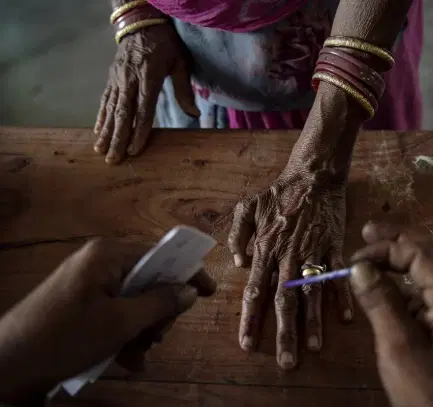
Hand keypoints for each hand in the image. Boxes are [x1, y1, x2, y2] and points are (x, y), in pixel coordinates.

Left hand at [0, 239, 214, 404]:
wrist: (8, 366)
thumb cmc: (67, 337)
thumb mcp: (121, 323)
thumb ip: (160, 304)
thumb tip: (190, 290)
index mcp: (108, 255)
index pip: (160, 254)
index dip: (187, 272)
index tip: (209, 291)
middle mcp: (99, 262)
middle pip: (148, 280)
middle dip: (158, 312)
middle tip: (157, 338)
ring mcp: (88, 283)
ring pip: (134, 300)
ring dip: (143, 329)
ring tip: (139, 355)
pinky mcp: (80, 304)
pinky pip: (115, 312)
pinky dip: (125, 334)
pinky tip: (128, 360)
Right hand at [94, 24, 199, 164]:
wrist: (141, 23)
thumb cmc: (165, 45)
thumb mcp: (180, 63)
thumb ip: (183, 90)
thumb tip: (194, 114)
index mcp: (148, 77)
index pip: (143, 110)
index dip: (139, 131)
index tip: (135, 150)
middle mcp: (129, 80)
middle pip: (122, 114)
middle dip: (117, 138)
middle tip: (113, 159)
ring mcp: (117, 79)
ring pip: (110, 109)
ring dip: (105, 132)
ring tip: (100, 151)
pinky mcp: (111, 78)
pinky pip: (104, 100)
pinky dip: (100, 117)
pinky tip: (97, 132)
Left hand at [228, 168, 352, 369]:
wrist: (313, 175)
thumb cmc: (279, 192)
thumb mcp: (247, 206)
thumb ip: (238, 234)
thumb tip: (238, 262)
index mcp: (266, 248)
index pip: (255, 290)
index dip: (251, 319)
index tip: (247, 344)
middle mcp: (288, 256)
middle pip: (285, 300)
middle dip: (284, 333)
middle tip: (286, 361)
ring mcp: (313, 252)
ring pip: (311, 293)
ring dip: (313, 322)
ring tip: (313, 348)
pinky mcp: (334, 246)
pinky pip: (336, 275)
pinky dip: (341, 296)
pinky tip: (345, 318)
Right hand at [350, 222, 432, 406]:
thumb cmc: (427, 390)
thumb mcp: (399, 346)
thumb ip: (380, 301)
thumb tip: (359, 266)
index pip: (420, 253)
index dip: (386, 248)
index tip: (354, 257)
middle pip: (427, 254)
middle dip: (396, 242)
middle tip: (366, 232)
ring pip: (425, 271)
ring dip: (397, 262)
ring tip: (368, 256)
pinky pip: (422, 292)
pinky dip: (400, 285)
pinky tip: (381, 286)